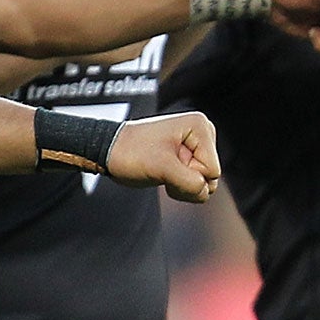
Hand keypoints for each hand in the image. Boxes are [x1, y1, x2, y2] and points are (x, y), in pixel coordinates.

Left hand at [105, 112, 220, 202]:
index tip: (165, 165)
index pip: (212, 170)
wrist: (108, 151)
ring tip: (161, 171)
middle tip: (162, 170)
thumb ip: (190, 182)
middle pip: (211, 177)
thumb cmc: (129, 153)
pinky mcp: (189, 156)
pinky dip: (179, 185)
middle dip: (187, 181)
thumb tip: (204, 192)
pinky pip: (196, 182)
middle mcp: (202, 133)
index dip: (188, 175)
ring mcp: (196, 146)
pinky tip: (163, 173)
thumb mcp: (161, 167)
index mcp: (199, 127)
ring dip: (182, 185)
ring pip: (204, 183)